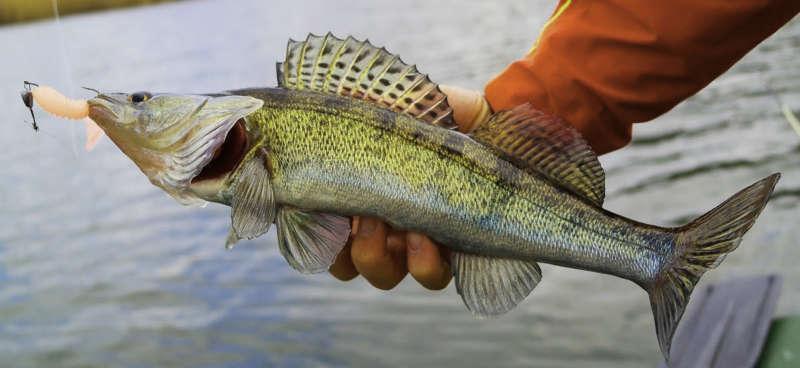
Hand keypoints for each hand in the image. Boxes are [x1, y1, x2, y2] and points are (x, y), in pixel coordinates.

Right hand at [328, 85, 491, 289]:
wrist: (486, 115)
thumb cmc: (429, 111)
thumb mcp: (388, 102)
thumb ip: (354, 105)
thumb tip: (330, 100)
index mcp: (358, 198)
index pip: (321, 234)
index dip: (313, 234)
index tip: (319, 212)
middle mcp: (382, 228)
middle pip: (348, 264)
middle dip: (347, 246)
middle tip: (362, 214)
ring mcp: (414, 243)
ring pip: (383, 276)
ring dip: (377, 258)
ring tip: (395, 226)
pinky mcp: (452, 251)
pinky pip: (430, 277)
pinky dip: (422, 264)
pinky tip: (426, 236)